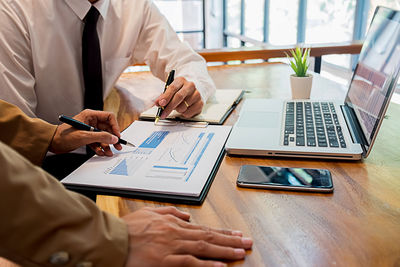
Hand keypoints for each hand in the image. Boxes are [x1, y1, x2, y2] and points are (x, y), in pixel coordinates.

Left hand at [49, 109, 122, 155]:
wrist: (51, 143)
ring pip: (103, 136)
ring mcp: (89, 129)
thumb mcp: (84, 136)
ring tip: (109, 152)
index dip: (115, 126)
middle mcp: (91, 121)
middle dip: (112, 138)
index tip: (117, 136)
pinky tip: (101, 152)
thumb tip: (114, 138)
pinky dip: (100, 147)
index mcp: (90, 115)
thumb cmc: (63, 136)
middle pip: (107, 128)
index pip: (109, 117)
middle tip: (117, 146)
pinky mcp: (86, 137)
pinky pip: (97, 141)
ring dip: (106, 145)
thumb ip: (101, 137)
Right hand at [122, 206, 251, 266]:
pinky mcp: (165, 261)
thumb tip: (187, 215)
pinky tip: (220, 266)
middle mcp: (177, 233)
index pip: (203, 228)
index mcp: (173, 222)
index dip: (222, 232)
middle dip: (230, 240)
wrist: (112, 239)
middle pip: (208, 236)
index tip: (236, 235)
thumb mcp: (149, 212)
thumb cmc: (128, 228)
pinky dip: (206, 264)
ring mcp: (172, 247)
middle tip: (247, 242)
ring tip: (241, 252)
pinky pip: (190, 262)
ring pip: (204, 247)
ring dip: (224, 250)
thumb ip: (170, 211)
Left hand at [156, 77, 203, 118]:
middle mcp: (190, 86)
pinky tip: (184, 109)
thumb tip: (157, 103)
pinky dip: (183, 114)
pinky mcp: (200, 103)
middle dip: (169, 107)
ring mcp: (197, 94)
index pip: (172, 88)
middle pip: (179, 97)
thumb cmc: (179, 91)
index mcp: (181, 80)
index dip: (166, 97)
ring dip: (177, 110)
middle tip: (163, 114)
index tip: (160, 104)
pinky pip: (188, 113)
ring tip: (177, 107)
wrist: (193, 92)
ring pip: (183, 107)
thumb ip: (163, 97)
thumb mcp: (170, 91)